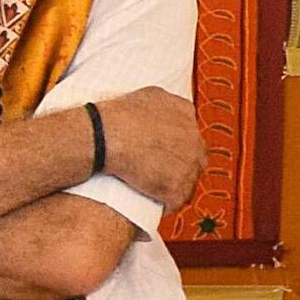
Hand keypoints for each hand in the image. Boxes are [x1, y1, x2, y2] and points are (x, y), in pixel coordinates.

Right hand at [99, 87, 204, 209]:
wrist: (104, 137)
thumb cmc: (117, 116)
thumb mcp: (148, 95)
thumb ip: (165, 102)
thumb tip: (165, 107)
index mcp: (186, 115)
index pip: (190, 134)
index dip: (177, 146)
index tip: (163, 152)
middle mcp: (194, 141)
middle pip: (195, 159)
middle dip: (180, 167)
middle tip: (159, 173)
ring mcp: (188, 166)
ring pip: (188, 183)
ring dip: (174, 187)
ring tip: (156, 192)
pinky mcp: (176, 189)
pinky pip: (176, 202)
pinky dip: (166, 204)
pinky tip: (155, 204)